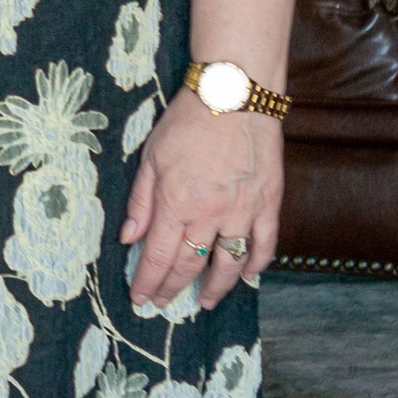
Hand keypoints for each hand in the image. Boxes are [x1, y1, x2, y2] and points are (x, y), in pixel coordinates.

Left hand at [119, 92, 280, 313]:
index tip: (140, 299)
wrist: (235, 93)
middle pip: (189, 265)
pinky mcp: (269, 203)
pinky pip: (264, 245)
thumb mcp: (151, 155)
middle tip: (163, 303)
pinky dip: (255, 265)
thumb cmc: (188, 120)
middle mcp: (210, 213)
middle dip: (172, 289)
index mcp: (176, 201)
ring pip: (228, 264)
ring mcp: (243, 211)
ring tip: (203, 302)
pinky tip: (246, 276)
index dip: (147, 282)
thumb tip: (128, 239)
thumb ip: (141, 201)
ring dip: (215, 288)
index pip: (158, 256)